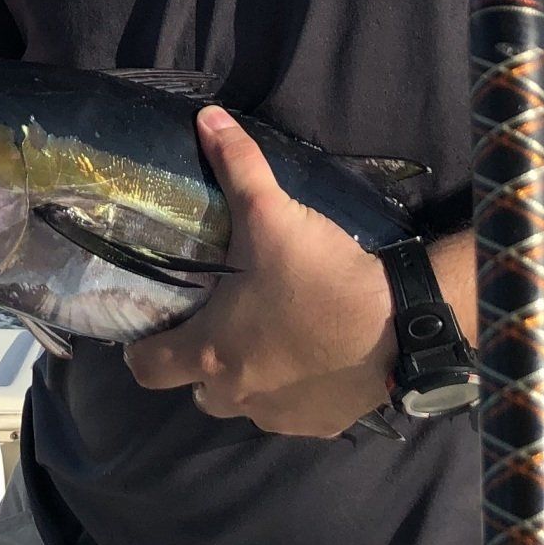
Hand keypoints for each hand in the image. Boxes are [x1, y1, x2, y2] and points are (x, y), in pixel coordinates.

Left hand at [124, 108, 396, 437]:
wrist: (399, 327)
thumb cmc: (320, 276)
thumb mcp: (272, 214)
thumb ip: (236, 166)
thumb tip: (206, 119)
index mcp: (211, 353)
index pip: (148, 369)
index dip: (143, 349)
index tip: (153, 328)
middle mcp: (237, 395)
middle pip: (197, 389)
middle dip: (201, 362)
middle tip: (220, 321)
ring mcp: (279, 416)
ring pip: (245, 403)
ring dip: (248, 377)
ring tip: (270, 335)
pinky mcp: (321, 425)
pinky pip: (292, 412)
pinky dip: (294, 390)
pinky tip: (314, 355)